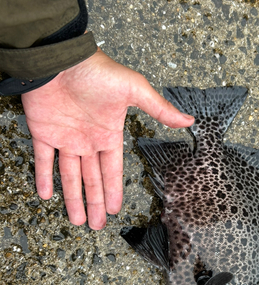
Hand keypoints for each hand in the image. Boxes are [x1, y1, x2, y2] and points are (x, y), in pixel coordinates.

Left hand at [21, 48, 193, 229]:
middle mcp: (88, 140)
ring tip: (78, 221)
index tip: (116, 210)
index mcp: (108, 134)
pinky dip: (43, 177)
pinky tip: (46, 195)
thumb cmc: (98, 71)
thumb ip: (159, 109)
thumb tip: (189, 120)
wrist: (60, 58)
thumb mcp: (134, 90)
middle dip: (94, 203)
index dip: (113, 190)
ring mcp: (65, 138)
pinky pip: (43, 160)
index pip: (112, 169)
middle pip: (92, 179)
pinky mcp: (43, 133)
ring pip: (70, 175)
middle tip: (96, 226)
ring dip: (73, 198)